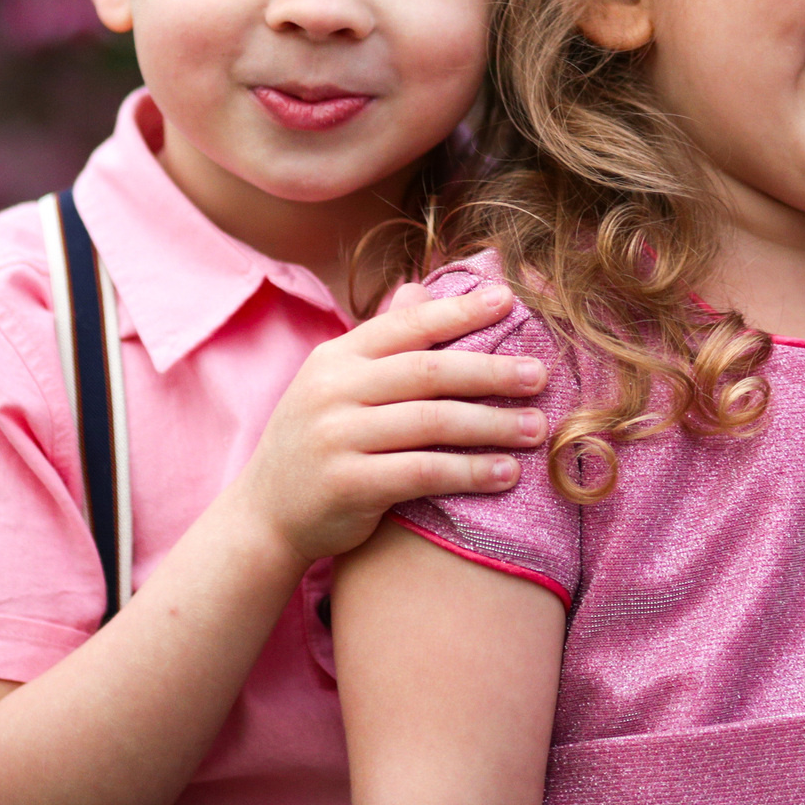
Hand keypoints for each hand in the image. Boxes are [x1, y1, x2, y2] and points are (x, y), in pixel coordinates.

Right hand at [233, 283, 548, 563]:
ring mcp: (337, 437)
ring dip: (492, 425)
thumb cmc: (316, 443)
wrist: (265, 516)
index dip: (460, 312)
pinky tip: (505, 474)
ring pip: (432, 422)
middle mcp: (333, 390)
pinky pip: (422, 472)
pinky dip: (469, 471)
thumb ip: (379, 341)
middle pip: (428, 372)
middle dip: (491, 372)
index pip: (407, 326)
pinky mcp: (347, 484)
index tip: (509, 301)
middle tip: (540, 376)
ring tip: (536, 429)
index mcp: (335, 357)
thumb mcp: (335, 384)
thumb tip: (418, 288)